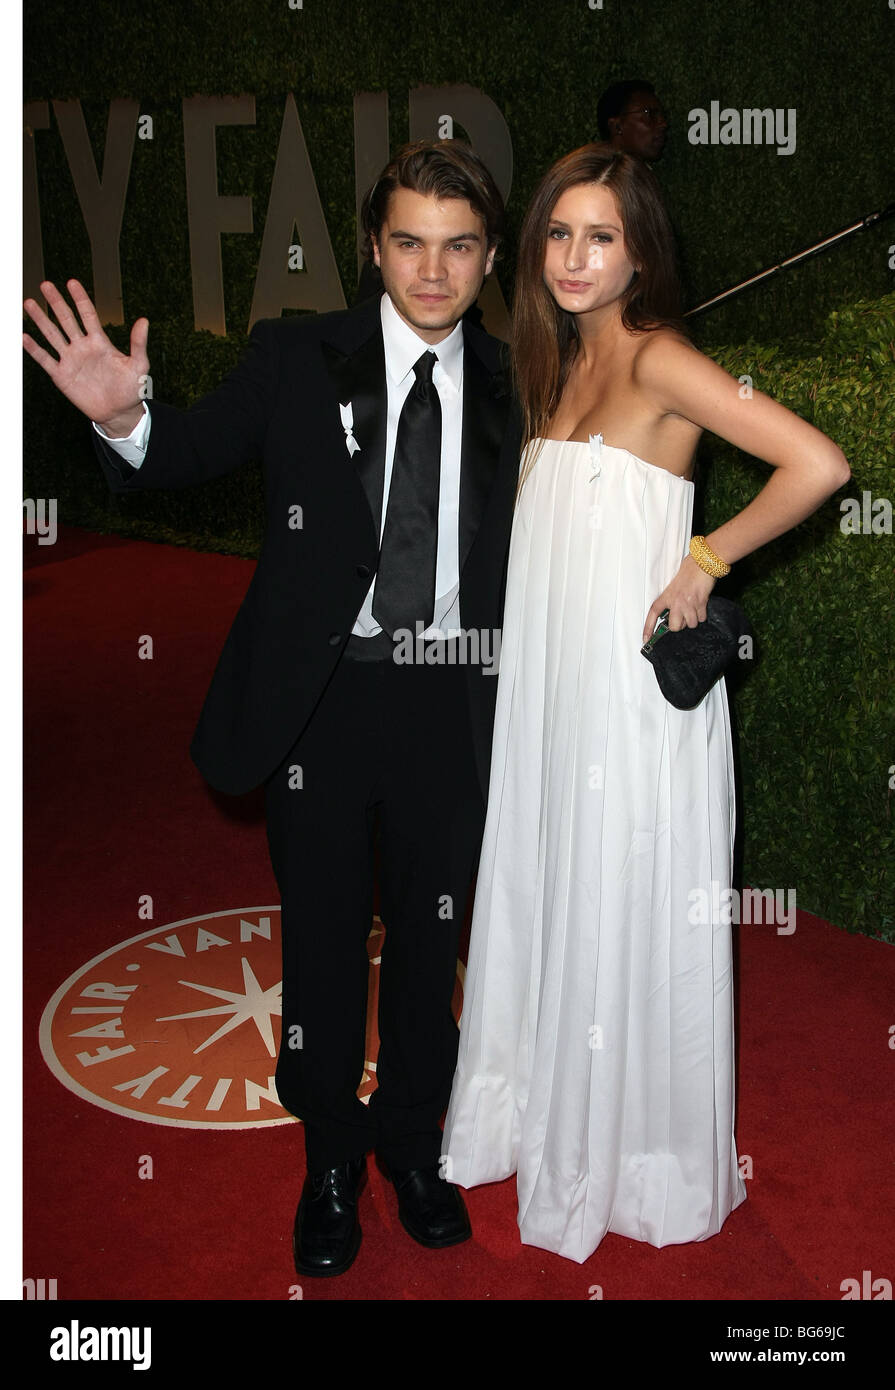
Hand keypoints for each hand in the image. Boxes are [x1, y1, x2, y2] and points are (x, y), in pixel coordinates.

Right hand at [23, 279, 148, 435]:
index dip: (80, 299)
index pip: (88, 315)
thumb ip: (138, 344)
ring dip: (41, 320)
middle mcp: (82, 347)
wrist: (119, 413)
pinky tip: (24, 336)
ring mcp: (70, 360)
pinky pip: (45, 359)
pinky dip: (34, 349)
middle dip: (56, 302)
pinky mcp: (61, 376)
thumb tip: (144, 321)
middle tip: (45, 285)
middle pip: (66, 320)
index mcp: (100, 342)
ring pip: (52, 335)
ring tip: (29, 303)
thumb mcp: (139, 365)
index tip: (72, 282)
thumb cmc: (131, 389)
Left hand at [642, 554, 715, 644]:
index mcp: (666, 596)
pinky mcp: (701, 604)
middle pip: (675, 627)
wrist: (702, 563)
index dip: (648, 628)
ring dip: (693, 619)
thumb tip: (672, 614)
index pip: (653, 614)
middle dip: (680, 624)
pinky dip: (702, 615)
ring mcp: (689, 604)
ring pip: (690, 624)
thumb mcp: (673, 585)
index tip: (646, 639)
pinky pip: (701, 619)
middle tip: (683, 615)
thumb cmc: (688, 571)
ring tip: (693, 608)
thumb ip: (671, 600)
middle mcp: (676, 602)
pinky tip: (701, 605)